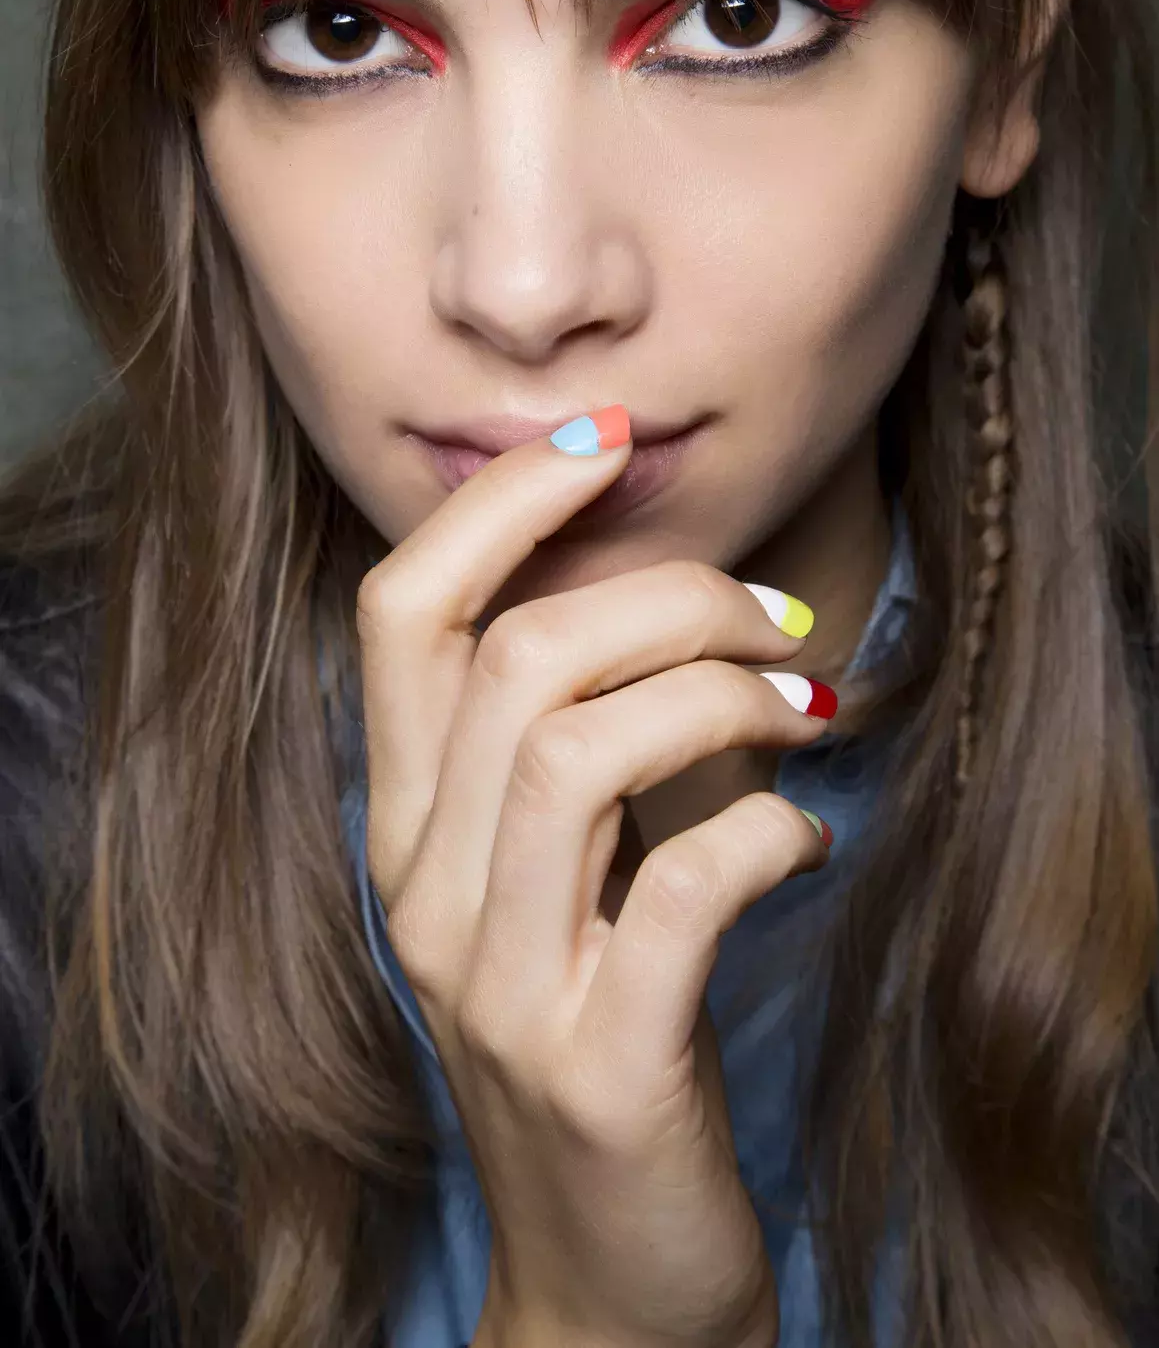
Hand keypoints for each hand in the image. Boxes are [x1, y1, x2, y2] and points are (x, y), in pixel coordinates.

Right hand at [357, 408, 834, 1347]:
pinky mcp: (599, 1064)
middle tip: (774, 621)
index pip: (400, 614)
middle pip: (514, 659)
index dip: (501, 504)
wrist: (605, 1276)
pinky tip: (809, 842)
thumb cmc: (599, 1031)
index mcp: (406, 827)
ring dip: (718, 696)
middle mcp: (422, 893)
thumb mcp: (556, 876)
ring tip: (801, 713)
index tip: (606, 441)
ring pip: (580, 750)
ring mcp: (498, 986)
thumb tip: (668, 583)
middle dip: (666, 596)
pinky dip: (769, 833)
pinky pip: (685, 891)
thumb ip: (573, 740)